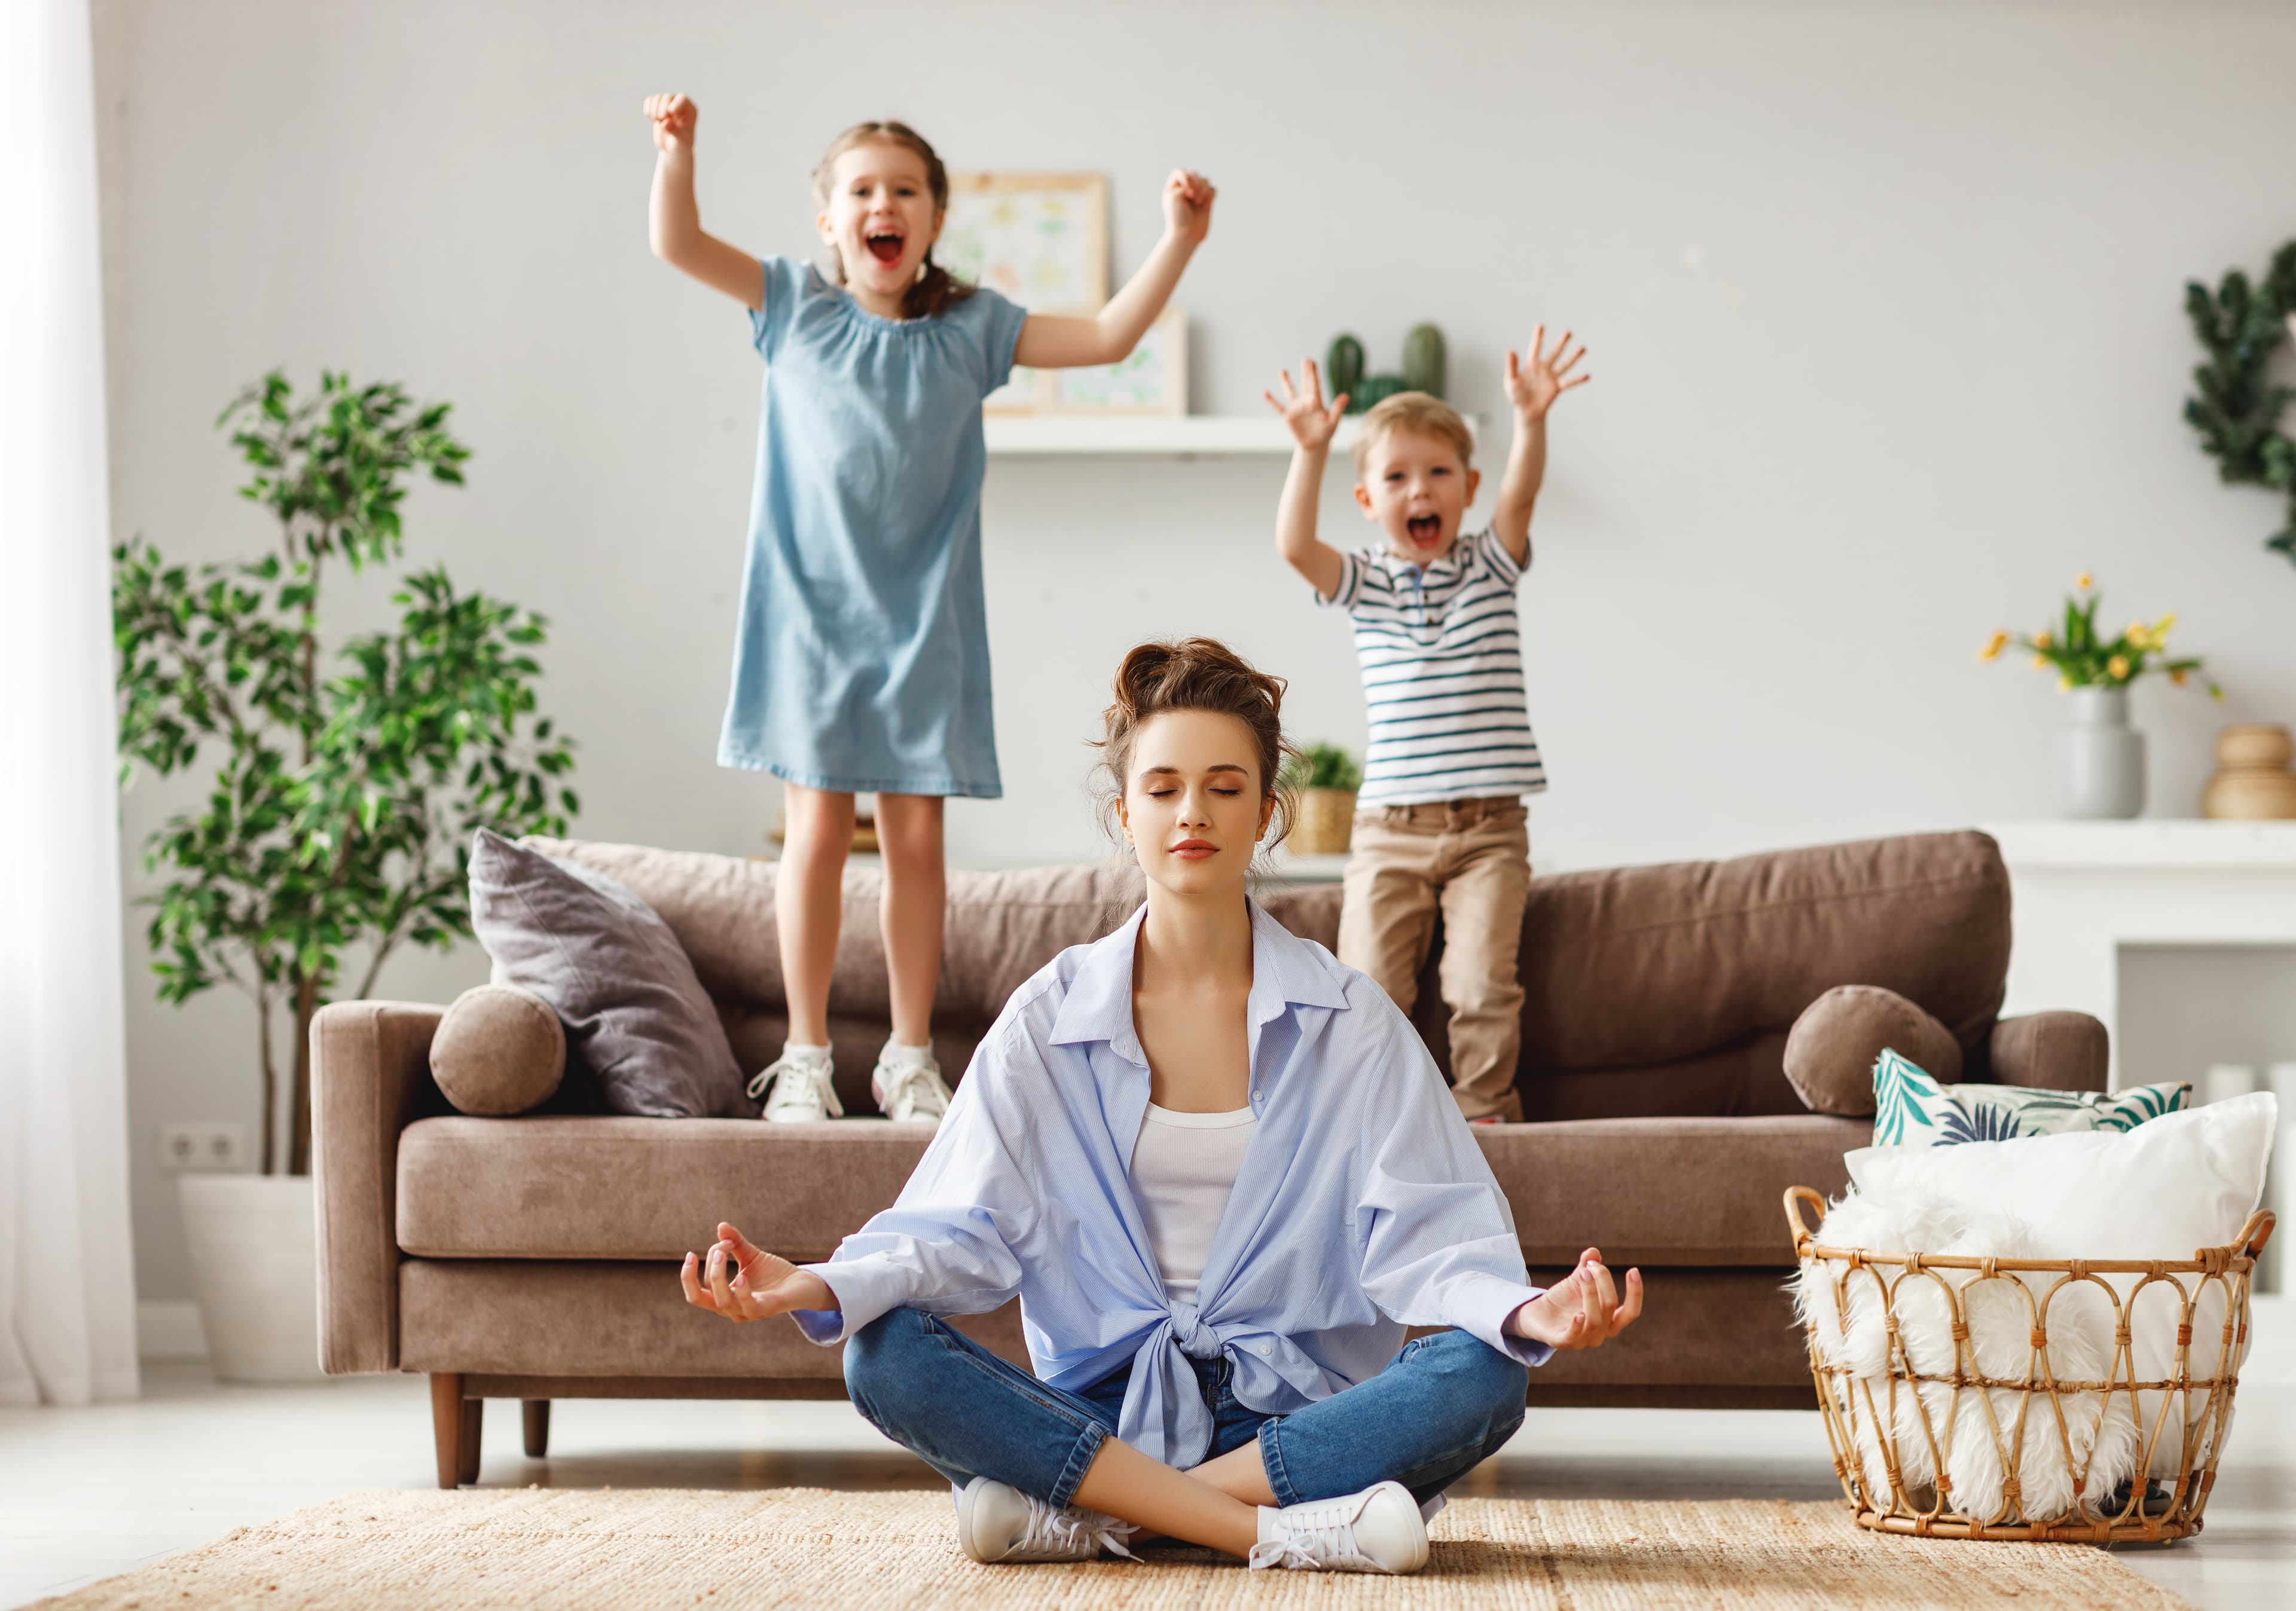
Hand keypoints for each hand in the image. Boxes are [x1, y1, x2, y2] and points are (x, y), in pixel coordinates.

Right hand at [645, 93, 697, 154]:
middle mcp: (679, 105)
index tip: (670, 113)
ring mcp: (667, 104)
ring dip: (654, 109)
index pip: (682, 98)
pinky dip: (648, 107)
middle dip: (661, 108)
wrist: (672, 148)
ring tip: (656, 120)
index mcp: (690, 110)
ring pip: (658, 98)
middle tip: (660, 119)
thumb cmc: (680, 145)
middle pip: (668, 97)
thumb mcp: (680, 141)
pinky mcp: (657, 107)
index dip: (674, 103)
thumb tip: (665, 123)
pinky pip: (650, 100)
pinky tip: (651, 118)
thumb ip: (675, 131)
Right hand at [678, 1221, 824, 1322]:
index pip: (696, 1290)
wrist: (802, 1283)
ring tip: (723, 1252)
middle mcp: (731, 1309)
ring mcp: (747, 1311)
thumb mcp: (750, 1255)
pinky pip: (749, 1306)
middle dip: (703, 1271)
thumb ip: (734, 1243)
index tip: (699, 1250)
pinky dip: (741, 1292)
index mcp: (723, 1298)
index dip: (691, 1271)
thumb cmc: (772, 1273)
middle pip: (701, 1298)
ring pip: (722, 1302)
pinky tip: (741, 1276)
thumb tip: (721, 1226)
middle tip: (719, 1248)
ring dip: (719, 1276)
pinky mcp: (766, 1309)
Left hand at [1162, 169, 1216, 246]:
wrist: (1187, 235)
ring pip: (1205, 181)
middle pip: (1194, 174)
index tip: (1186, 189)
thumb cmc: (1177, 218)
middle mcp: (1185, 189)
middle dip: (1196, 184)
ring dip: (1203, 190)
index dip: (1185, 177)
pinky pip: (1213, 189)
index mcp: (1173, 187)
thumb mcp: (1174, 197)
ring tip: (1199, 203)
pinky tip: (1205, 206)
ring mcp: (1196, 195)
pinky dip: (1210, 196)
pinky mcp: (1207, 201)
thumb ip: (1185, 184)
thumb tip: (1201, 184)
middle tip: (1192, 198)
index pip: (1180, 172)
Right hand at [1263, 358, 1346, 451]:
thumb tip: (1346, 396)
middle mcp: (1306, 402)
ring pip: (1290, 392)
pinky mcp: (1288, 417)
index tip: (1312, 362)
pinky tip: (1265, 392)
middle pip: (1305, 384)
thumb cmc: (1325, 432)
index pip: (1315, 385)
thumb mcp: (1333, 421)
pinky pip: (1278, 407)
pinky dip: (1271, 401)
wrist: (1315, 444)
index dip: (1313, 374)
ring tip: (1283, 370)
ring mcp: (1296, 408)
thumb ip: (1338, 408)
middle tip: (1306, 359)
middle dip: (1305, 372)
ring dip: (1286, 382)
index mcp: (1317, 402)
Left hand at [1504, 325, 1588, 421]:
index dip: (1537, 338)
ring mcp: (1552, 377)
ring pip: (1565, 364)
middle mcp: (1544, 368)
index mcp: (1531, 365)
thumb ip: (1511, 366)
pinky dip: (1578, 379)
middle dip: (1561, 343)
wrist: (1526, 410)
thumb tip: (1510, 351)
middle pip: (1554, 353)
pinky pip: (1569, 382)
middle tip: (1568, 333)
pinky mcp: (1557, 387)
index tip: (1540, 325)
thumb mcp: (1510, 381)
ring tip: (1583, 348)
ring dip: (1573, 357)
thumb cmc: (1516, 395)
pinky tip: (1587, 375)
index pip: (1535, 348)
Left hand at [1509, 1247, 1641, 1349]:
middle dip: (1602, 1281)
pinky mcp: (1562, 1342)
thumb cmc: (1563, 1299)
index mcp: (1609, 1321)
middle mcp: (1600, 1333)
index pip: (1630, 1312)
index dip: (1635, 1293)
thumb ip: (1586, 1268)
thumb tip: (1593, 1252)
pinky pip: (1573, 1337)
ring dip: (1590, 1293)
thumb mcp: (1576, 1281)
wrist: (1536, 1314)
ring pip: (1595, 1320)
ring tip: (1582, 1273)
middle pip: (1610, 1306)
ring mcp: (1582, 1340)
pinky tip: (1578, 1313)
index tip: (1633, 1270)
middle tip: (1590, 1265)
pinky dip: (1577, 1325)